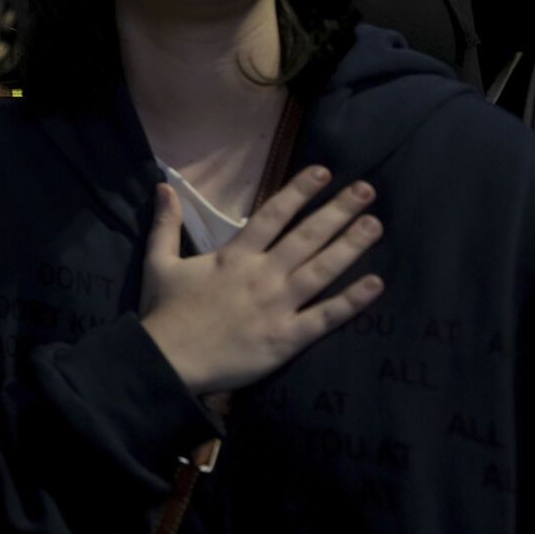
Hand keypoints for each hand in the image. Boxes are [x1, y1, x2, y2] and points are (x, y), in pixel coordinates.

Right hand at [140, 166, 384, 396]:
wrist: (167, 361)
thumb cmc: (164, 312)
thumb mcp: (159, 262)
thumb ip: (166, 224)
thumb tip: (164, 187)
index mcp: (233, 256)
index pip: (272, 216)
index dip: (299, 192)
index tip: (324, 172)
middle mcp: (262, 275)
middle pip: (306, 237)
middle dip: (337, 211)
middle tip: (365, 190)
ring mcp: (278, 307)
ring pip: (321, 270)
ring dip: (350, 246)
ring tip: (375, 224)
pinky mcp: (287, 338)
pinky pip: (325, 317)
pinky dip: (351, 301)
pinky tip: (375, 283)